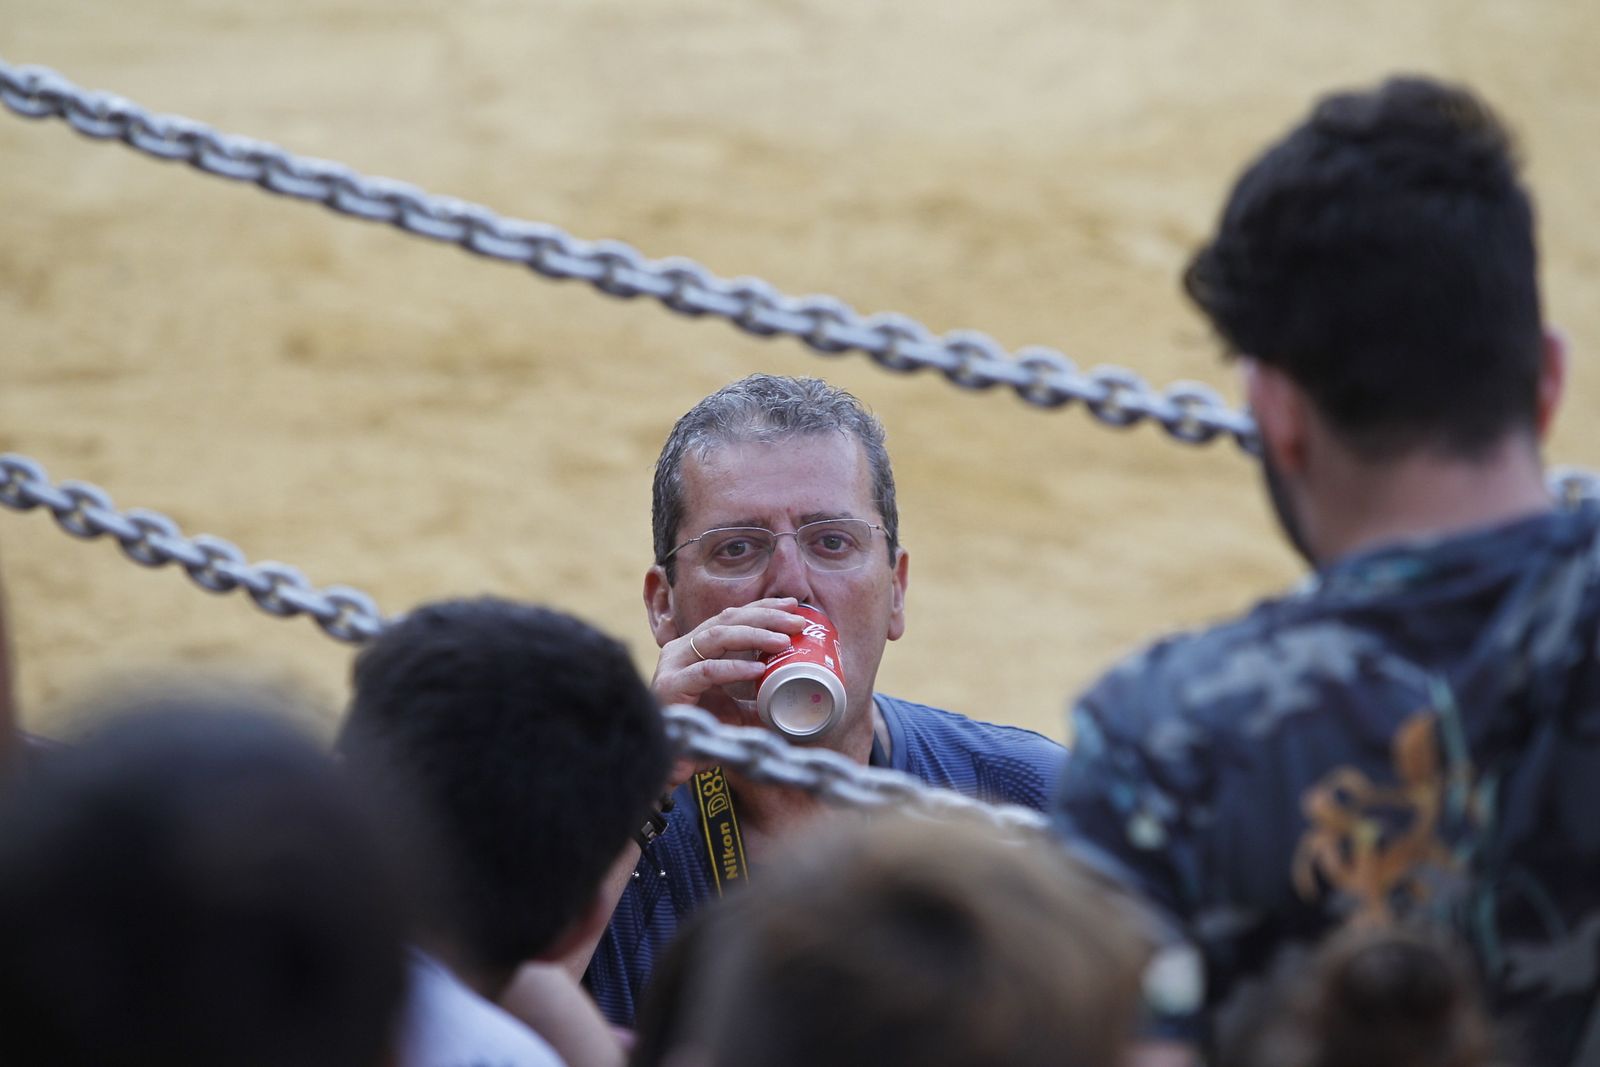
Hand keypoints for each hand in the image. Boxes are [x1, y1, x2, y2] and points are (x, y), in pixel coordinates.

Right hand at [651, 597, 806, 784]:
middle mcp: (682, 650)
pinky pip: (707, 671)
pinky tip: (758, 669)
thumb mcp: (739, 710)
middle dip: (765, 616)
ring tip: (783, 641)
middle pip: (726, 620)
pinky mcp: (671, 687)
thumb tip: (799, 695)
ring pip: (716, 636)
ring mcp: (674, 666)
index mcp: (696, 648)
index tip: (793, 606)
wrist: (674, 764)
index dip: (762, 608)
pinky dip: (735, 668)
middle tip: (797, 622)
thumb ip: (760, 698)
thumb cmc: (704, 734)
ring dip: (754, 635)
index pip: (731, 617)